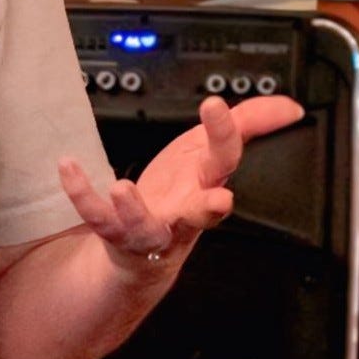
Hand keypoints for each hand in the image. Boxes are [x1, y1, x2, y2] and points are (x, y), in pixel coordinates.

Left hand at [58, 93, 302, 270]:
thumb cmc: (181, 193)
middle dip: (210, 207)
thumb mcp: (214, 151)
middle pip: (202, 212)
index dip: (224, 133)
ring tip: (121, 189)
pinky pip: (98, 219)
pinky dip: (82, 195)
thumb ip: (252, 123)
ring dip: (136, 212)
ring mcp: (150, 228)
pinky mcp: (117, 235)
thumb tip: (290, 107)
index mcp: (207, 182)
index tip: (216, 106)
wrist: (142, 252)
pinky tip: (68, 168)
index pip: (224, 157)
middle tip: (219, 199)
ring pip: (148, 228)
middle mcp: (183, 211)